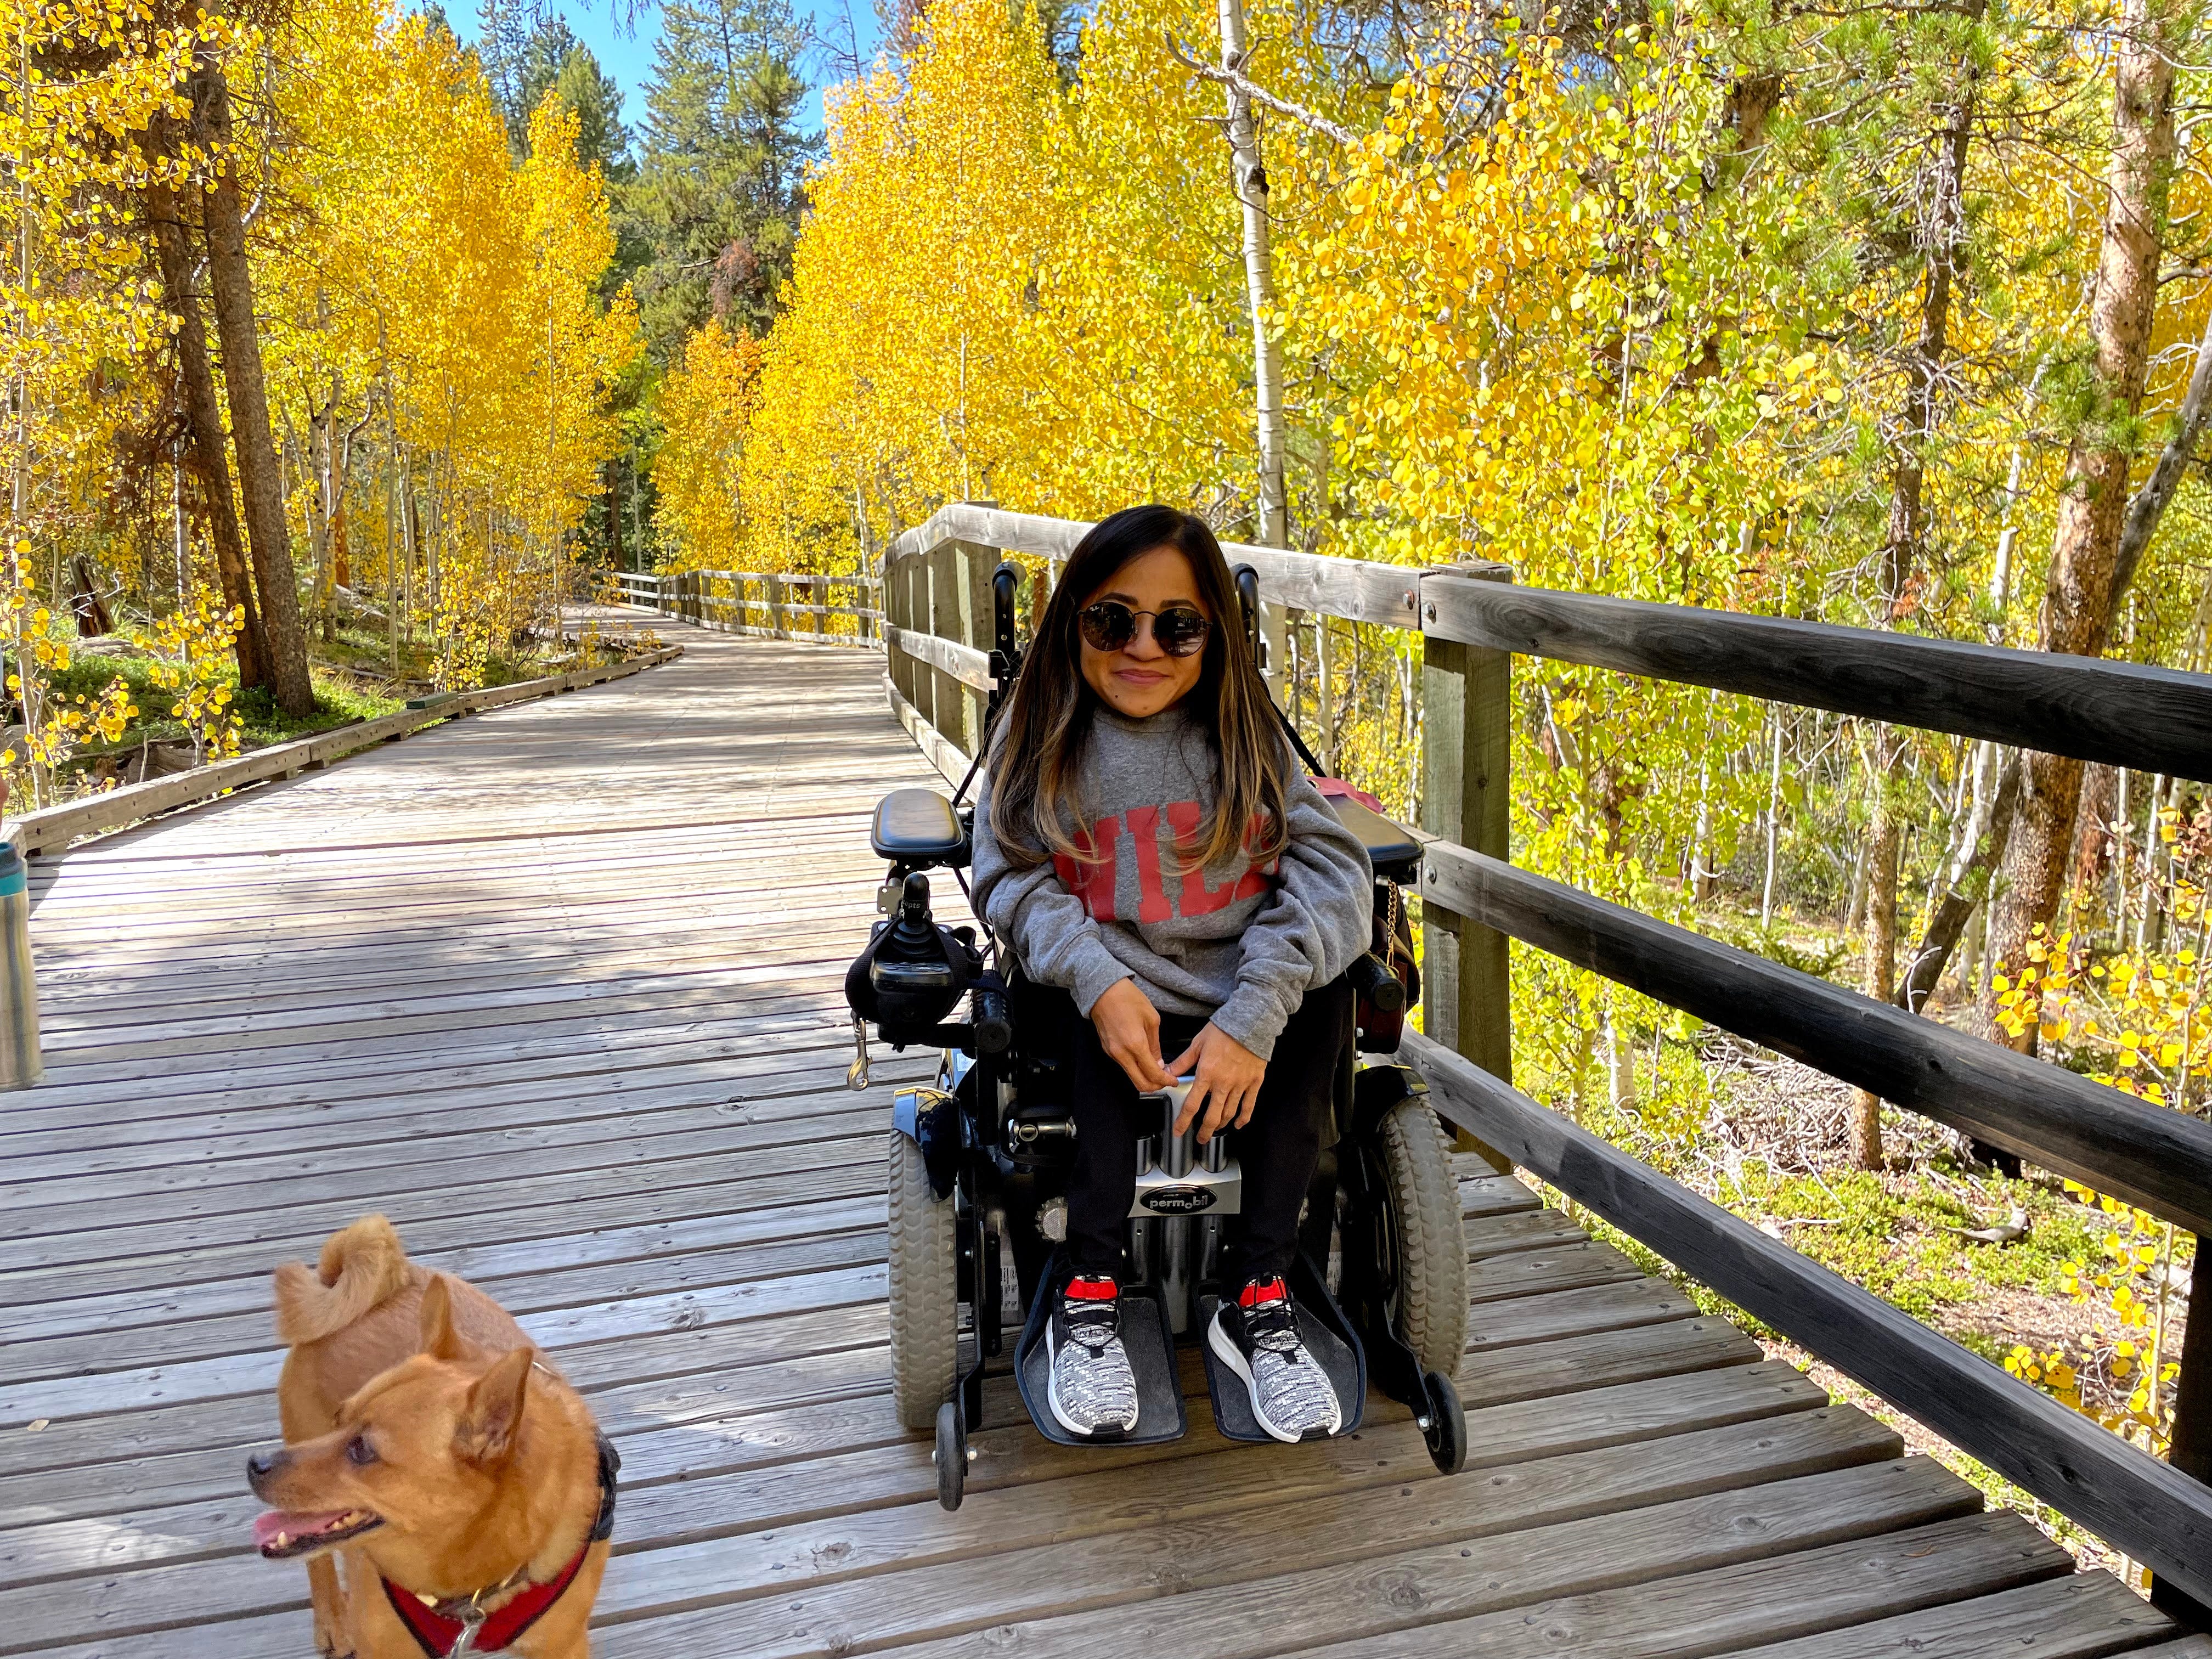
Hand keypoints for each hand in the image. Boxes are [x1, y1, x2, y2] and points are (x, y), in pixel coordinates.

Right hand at [1091, 979, 1173, 1092]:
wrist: (1104, 990)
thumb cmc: (1127, 998)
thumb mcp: (1152, 1019)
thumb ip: (1155, 1045)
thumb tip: (1158, 1062)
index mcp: (1135, 1045)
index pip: (1153, 1074)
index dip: (1166, 1081)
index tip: (1173, 1081)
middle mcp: (1121, 1053)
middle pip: (1140, 1084)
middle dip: (1155, 1086)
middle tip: (1165, 1081)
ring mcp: (1113, 1053)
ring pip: (1131, 1076)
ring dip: (1145, 1078)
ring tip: (1157, 1070)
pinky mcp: (1108, 1050)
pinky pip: (1124, 1066)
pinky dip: (1135, 1069)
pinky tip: (1143, 1061)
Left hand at [1165, 1022, 1265, 1143]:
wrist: (1250, 1023)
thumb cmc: (1224, 1030)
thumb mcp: (1198, 1043)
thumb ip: (1182, 1062)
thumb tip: (1167, 1073)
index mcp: (1207, 1074)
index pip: (1192, 1105)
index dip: (1183, 1121)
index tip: (1178, 1131)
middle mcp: (1223, 1083)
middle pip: (1212, 1116)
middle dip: (1204, 1131)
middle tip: (1200, 1138)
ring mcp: (1240, 1085)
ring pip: (1229, 1113)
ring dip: (1221, 1125)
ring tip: (1215, 1130)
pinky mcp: (1254, 1083)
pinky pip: (1249, 1106)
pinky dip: (1243, 1118)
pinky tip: (1238, 1124)